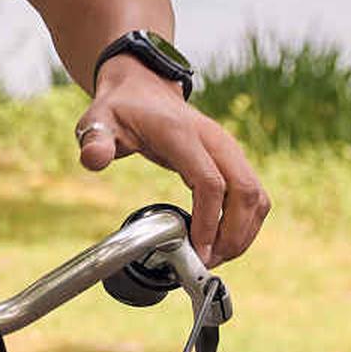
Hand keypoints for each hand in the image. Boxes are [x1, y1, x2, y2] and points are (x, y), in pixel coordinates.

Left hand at [75, 75, 268, 262]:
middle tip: (206, 263)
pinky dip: (246, 222)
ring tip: (215, 257)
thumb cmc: (121, 109)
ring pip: (256, 196)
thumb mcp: (98, 122)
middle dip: (232, 235)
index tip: (197, 252)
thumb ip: (95, 141)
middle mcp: (214, 140)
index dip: (209, 221)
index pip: (210, 183)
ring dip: (243, 233)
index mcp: (182, 134)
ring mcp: (228, 149)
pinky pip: (253, 194)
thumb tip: (93, 159)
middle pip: (244, 191)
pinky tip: (223, 241)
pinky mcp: (233, 159)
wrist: (142, 88)